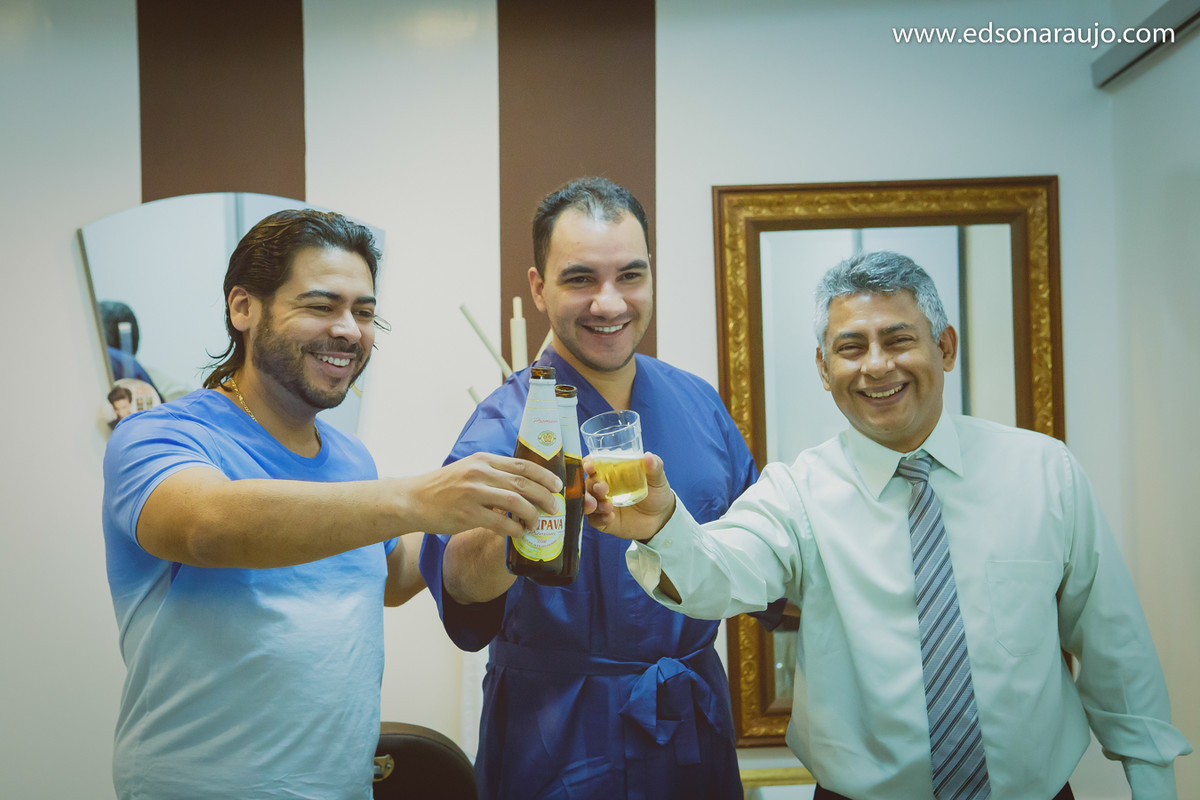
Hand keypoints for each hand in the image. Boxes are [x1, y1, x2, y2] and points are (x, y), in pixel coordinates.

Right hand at [403, 453, 562, 537]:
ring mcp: (473, 493)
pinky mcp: (467, 514)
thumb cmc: (443, 488)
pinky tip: (519, 534)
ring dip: (532, 515)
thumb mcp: (468, 470)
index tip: (557, 485)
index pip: (522, 465)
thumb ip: (492, 474)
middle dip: (544, 496)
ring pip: (516, 502)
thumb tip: (522, 485)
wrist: (413, 499)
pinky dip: (514, 530)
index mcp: (483, 460)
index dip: (544, 476)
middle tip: (555, 508)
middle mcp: (480, 473)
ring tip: (538, 523)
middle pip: (523, 483)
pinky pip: (500, 523)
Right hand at [584, 451, 674, 540]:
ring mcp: (603, 504)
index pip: (594, 465)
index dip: (588, 464)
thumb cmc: (656, 492)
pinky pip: (594, 520)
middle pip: (589, 484)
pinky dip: (599, 518)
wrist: (661, 517)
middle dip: (592, 485)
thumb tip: (649, 456)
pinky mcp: (605, 521)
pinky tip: (609, 517)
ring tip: (607, 506)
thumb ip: (654, 467)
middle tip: (603, 488)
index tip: (589, 465)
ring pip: (588, 503)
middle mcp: (604, 487)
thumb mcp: (657, 478)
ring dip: (592, 503)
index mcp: (612, 473)